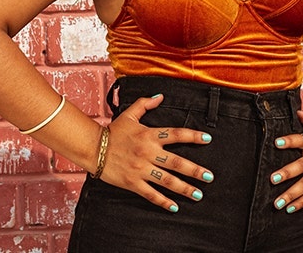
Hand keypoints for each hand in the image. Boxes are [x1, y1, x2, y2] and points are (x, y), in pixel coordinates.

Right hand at [98, 94, 214, 212]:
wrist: (92, 147)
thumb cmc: (112, 131)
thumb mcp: (130, 114)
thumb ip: (145, 104)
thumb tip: (160, 96)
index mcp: (150, 135)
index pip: (177, 134)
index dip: (193, 136)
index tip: (208, 139)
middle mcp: (148, 153)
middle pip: (177, 162)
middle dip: (195, 171)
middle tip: (210, 177)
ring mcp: (141, 169)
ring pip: (167, 181)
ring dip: (184, 188)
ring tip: (198, 194)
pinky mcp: (132, 182)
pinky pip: (151, 194)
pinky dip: (163, 201)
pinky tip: (175, 207)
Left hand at [268, 110, 302, 212]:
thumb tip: (299, 112)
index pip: (301, 141)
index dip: (290, 141)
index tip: (276, 143)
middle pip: (302, 166)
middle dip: (287, 172)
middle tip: (272, 178)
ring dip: (291, 194)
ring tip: (277, 203)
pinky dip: (301, 203)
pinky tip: (289, 208)